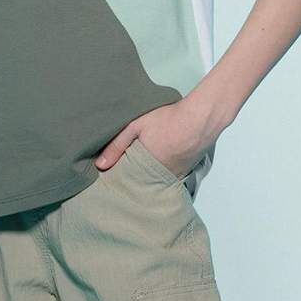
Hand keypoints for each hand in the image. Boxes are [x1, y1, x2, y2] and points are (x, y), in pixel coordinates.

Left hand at [94, 102, 214, 179]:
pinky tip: (160, 162)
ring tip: (142, 166)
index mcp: (146, 168)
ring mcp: (176, 176)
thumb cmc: (167, 119)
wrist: (201, 117)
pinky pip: (170, 177)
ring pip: (156, 181)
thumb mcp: (136, 126)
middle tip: (126, 171)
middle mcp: (161, 177)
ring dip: (149, 176)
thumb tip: (99, 165)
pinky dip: (163, 172)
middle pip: (142, 183)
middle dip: (134, 179)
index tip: (112, 176)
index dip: (120, 178)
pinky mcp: (186, 171)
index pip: (127, 181)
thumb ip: (117, 145)